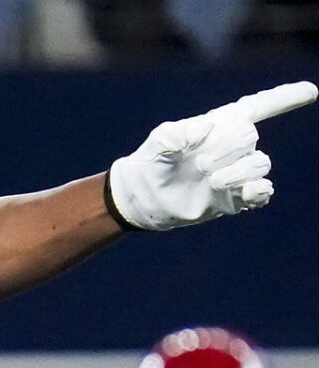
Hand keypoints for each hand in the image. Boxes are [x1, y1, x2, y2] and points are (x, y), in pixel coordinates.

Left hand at [108, 81, 314, 230]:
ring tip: (212, 179)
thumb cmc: (152, 161)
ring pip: (260, 164)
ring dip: (239, 171)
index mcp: (222, 125)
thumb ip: (175, 135)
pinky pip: (262, 191)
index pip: (258, 106)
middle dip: (229, 149)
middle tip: (201, 164)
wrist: (145, 197)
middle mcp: (236, 146)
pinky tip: (246, 191)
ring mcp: (238, 171)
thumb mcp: (158, 144)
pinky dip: (258, 190)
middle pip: (250, 138)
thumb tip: (205, 129)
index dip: (285, 97)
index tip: (311, 91)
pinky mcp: (237, 197)